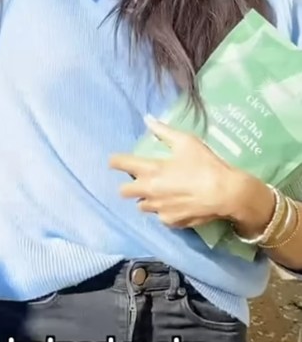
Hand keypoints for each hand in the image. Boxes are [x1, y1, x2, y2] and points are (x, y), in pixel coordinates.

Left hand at [109, 115, 274, 233]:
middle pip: (124, 191)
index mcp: (150, 170)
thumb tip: (148, 119)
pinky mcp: (170, 222)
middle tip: (143, 178)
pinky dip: (165, 210)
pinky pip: (160, 216)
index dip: (116, 161)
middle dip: (130, 184)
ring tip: (163, 191)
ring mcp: (158, 210)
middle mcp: (149, 192)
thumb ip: (164, 131)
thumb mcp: (186, 142)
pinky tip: (177, 203)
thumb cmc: (206, 165)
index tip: (116, 161)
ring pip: (142, 205)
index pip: (120, 164)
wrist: (226, 194)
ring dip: (147, 197)